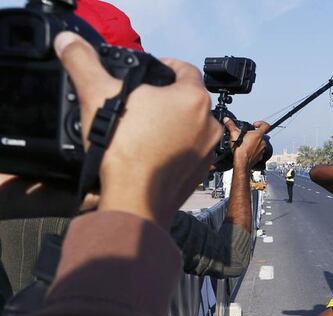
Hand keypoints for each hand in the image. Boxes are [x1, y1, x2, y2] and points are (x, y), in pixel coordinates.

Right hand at [55, 32, 221, 228]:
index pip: (184, 69)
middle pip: (187, 99)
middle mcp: (209, 123)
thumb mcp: (97, 94)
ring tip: (141, 129)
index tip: (147, 72)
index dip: (164, 66)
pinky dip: (172, 148)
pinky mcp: (201, 173)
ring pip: (189, 127)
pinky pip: (187, 152)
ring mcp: (208, 151)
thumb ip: (83, 63)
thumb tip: (68, 42)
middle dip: (165, 98)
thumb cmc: (123, 148)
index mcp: (193, 98)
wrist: (135, 201)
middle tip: (137, 103)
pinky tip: (148, 152)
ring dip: (170, 124)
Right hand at [228, 118, 268, 171]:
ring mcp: (262, 150)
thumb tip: (227, 120)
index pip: (266, 125)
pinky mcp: (260, 156)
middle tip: (246, 136)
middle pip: (261, 135)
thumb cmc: (240, 150)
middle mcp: (262, 142)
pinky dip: (254, 150)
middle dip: (254, 134)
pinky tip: (247, 150)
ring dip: (254, 142)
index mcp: (258, 135)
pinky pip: (258, 151)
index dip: (261, 123)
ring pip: (259, 143)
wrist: (242, 163)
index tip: (255, 125)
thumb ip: (231, 125)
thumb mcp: (234, 134)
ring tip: (245, 143)